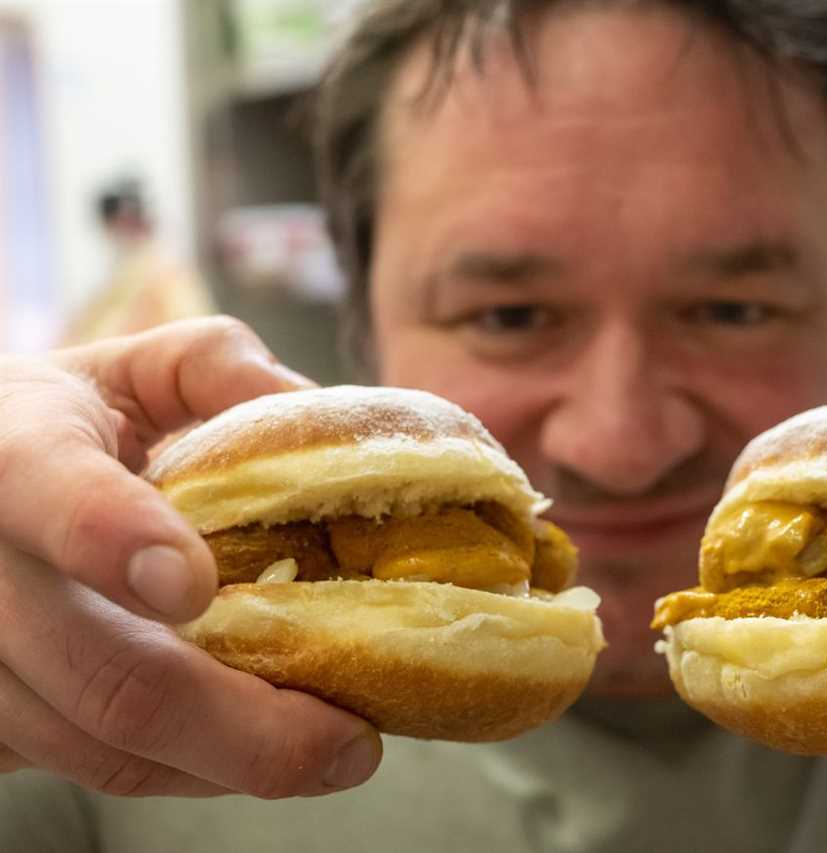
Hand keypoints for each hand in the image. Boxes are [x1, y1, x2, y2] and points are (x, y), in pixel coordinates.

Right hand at [0, 318, 381, 797]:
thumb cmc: (67, 426)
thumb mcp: (132, 371)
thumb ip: (217, 368)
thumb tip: (319, 412)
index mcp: (17, 455)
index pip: (57, 497)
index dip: (120, 542)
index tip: (196, 585)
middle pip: (105, 674)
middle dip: (242, 726)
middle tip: (352, 742)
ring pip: (104, 747)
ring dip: (232, 765)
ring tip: (333, 751)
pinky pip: (99, 771)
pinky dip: (193, 772)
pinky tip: (258, 751)